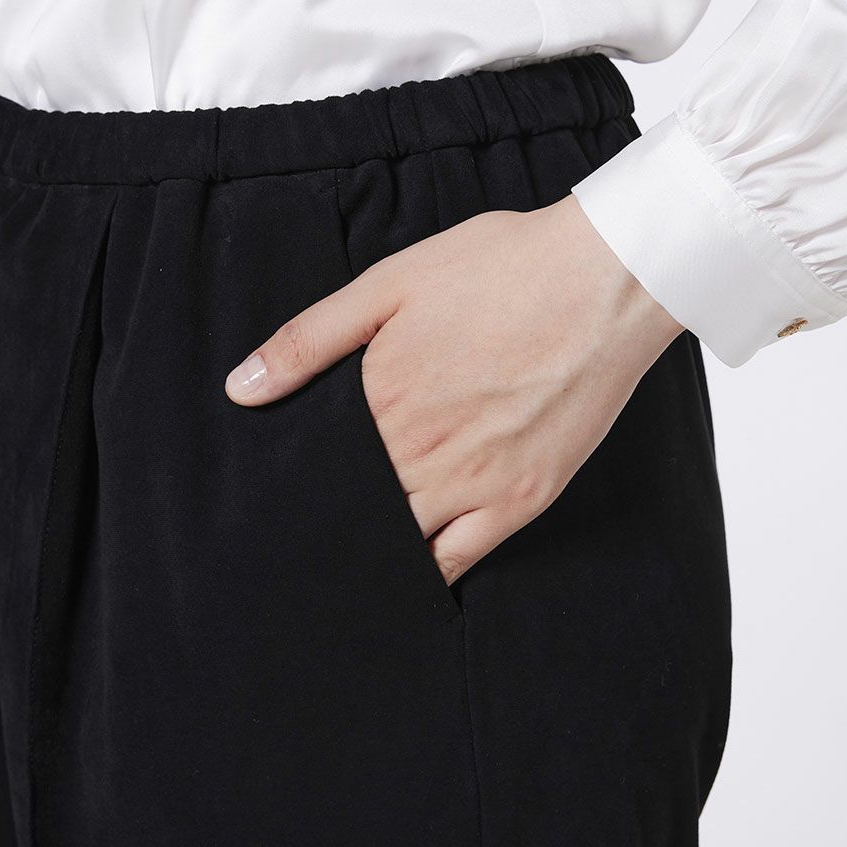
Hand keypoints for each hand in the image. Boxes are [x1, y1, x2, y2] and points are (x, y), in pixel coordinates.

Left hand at [224, 195, 683, 585]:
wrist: (605, 278)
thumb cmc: (501, 269)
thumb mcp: (389, 284)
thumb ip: (309, 340)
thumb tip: (241, 390)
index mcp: (380, 399)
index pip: (315, 467)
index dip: (294, 484)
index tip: (272, 501)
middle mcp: (420, 452)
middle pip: (351, 509)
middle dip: (325, 522)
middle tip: (299, 538)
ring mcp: (473, 483)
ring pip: (397, 542)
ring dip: (366, 551)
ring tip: (338, 567)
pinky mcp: (522, 500)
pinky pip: (458, 561)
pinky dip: (423, 575)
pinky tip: (402, 577)